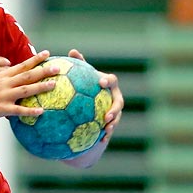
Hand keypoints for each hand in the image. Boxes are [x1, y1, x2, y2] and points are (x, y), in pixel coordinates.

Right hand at [0, 52, 57, 122]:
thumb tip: (1, 71)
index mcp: (0, 76)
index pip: (21, 65)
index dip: (35, 59)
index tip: (47, 53)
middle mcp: (3, 83)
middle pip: (27, 75)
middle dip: (43, 70)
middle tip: (58, 67)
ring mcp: (2, 95)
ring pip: (25, 89)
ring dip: (41, 87)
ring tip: (55, 85)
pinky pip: (18, 110)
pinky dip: (30, 111)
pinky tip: (41, 111)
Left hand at [62, 48, 122, 167]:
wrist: (91, 103)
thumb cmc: (85, 85)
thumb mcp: (81, 75)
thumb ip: (79, 64)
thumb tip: (72, 51)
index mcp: (108, 84)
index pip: (111, 80)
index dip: (107, 81)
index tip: (100, 82)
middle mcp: (115, 97)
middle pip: (119, 102)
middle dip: (115, 109)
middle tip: (106, 115)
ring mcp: (116, 110)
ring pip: (117, 118)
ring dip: (113, 124)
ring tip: (106, 129)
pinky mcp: (112, 122)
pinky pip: (110, 129)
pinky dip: (106, 134)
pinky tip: (100, 141)